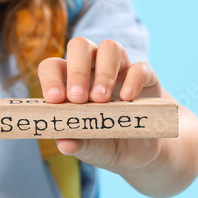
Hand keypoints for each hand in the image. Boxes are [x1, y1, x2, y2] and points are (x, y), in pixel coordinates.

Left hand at [37, 37, 164, 173]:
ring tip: (100, 100)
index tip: (55, 99)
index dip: (51, 78)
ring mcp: (120, 69)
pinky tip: (127, 98)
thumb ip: (77, 142)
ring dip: (103, 72)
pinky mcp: (146, 78)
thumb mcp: (89, 147)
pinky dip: (133, 80)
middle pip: (80, 46)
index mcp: (69, 80)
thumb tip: (64, 144)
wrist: (138, 151)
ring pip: (110, 47)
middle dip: (77, 71)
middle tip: (77, 98)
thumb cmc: (103, 141)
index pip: (53, 66)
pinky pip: (141, 67)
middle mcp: (93, 68)